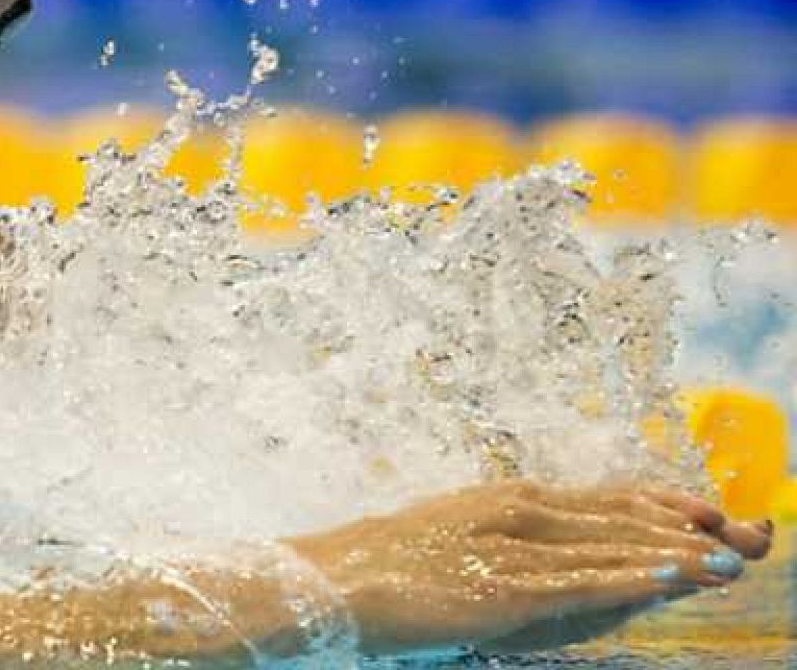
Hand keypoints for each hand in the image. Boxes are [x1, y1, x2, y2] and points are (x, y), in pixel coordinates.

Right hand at [288, 481, 771, 654]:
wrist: (331, 583)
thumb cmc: (388, 567)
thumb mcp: (457, 540)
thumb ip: (515, 544)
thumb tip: (568, 555)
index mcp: (507, 499)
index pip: (604, 498)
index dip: (665, 503)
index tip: (713, 508)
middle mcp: (517, 513)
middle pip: (621, 518)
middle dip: (691, 528)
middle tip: (754, 535)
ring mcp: (511, 549)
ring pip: (611, 546)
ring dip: (677, 552)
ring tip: (731, 557)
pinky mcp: (503, 588)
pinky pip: (582, 581)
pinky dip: (634, 575)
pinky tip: (673, 575)